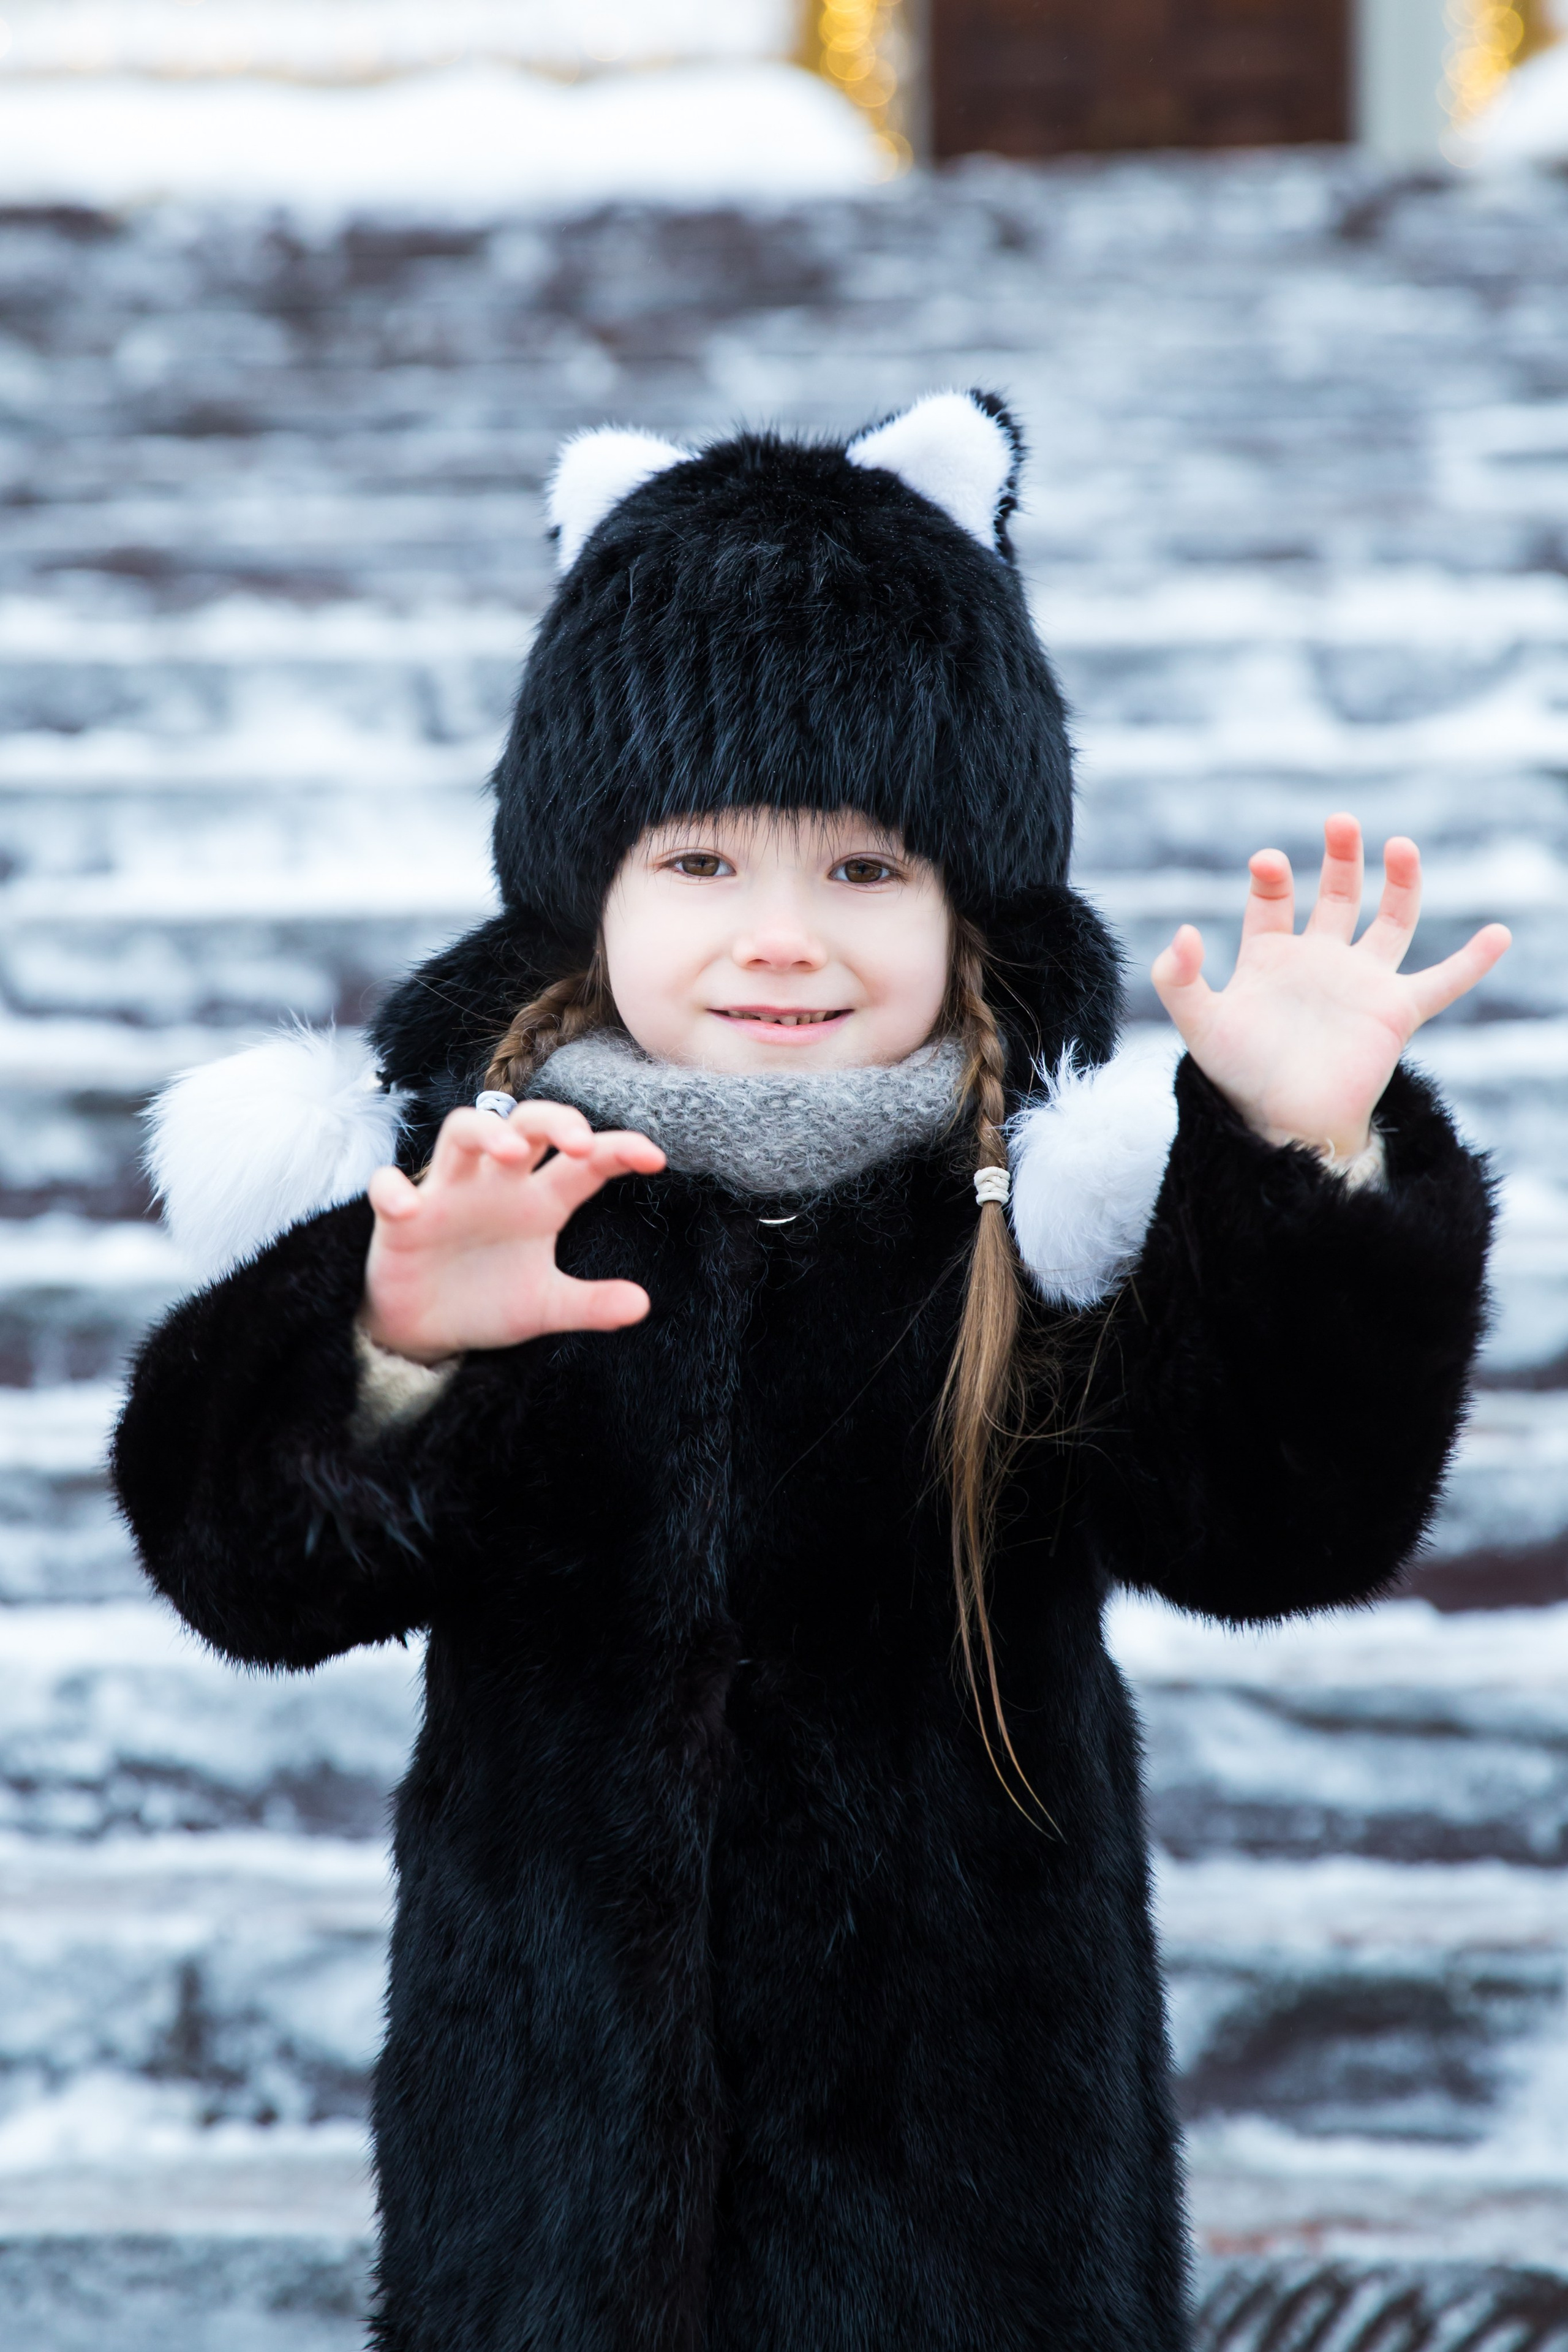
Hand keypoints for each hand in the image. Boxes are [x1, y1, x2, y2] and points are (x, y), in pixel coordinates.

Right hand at [361, 1102, 664, 1363]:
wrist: (426, 1331)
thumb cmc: (488, 1300)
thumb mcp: (545, 1305)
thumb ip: (590, 1304)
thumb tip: (643, 1306)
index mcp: (539, 1201)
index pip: (584, 1162)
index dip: (619, 1149)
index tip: (655, 1156)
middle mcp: (497, 1185)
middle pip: (524, 1124)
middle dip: (552, 1121)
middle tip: (579, 1142)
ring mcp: (446, 1195)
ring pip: (461, 1132)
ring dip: (485, 1133)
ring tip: (510, 1152)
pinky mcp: (399, 1219)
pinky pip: (387, 1189)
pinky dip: (394, 1191)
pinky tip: (410, 1208)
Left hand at [1151, 814, 1510, 1159]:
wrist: (1284, 1124)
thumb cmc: (1240, 1078)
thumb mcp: (1200, 1025)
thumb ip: (1181, 980)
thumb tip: (1183, 934)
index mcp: (1271, 958)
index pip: (1273, 901)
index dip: (1271, 878)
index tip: (1267, 863)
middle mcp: (1320, 962)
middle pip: (1337, 895)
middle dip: (1340, 858)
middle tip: (1341, 822)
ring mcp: (1361, 983)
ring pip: (1391, 921)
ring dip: (1400, 883)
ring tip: (1401, 845)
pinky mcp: (1395, 1011)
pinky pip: (1443, 981)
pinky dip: (1473, 961)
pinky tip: (1499, 934)